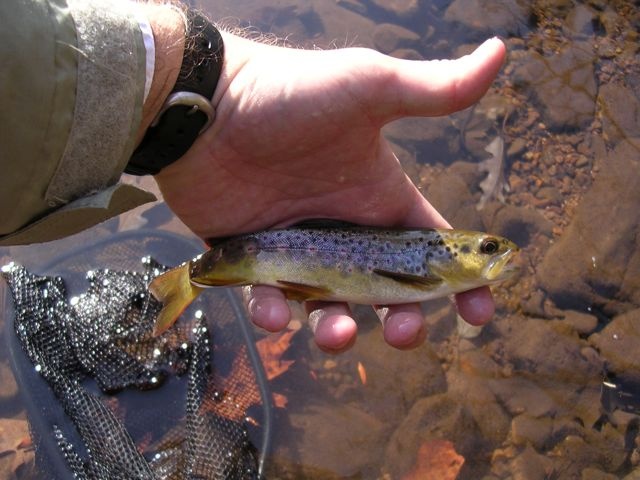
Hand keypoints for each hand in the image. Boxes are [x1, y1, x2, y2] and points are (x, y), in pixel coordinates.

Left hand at [154, 33, 506, 352]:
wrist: (205, 105)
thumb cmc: (289, 94)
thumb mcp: (369, 88)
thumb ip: (433, 89)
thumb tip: (501, 51)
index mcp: (378, 196)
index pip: (432, 248)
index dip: (461, 282)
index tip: (479, 315)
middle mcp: (343, 227)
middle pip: (385, 291)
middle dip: (403, 319)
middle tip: (404, 331)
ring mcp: (297, 246)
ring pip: (328, 306)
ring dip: (339, 329)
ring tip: (338, 332)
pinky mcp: (251, 258)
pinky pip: (269, 299)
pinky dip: (274, 314)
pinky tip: (273, 311)